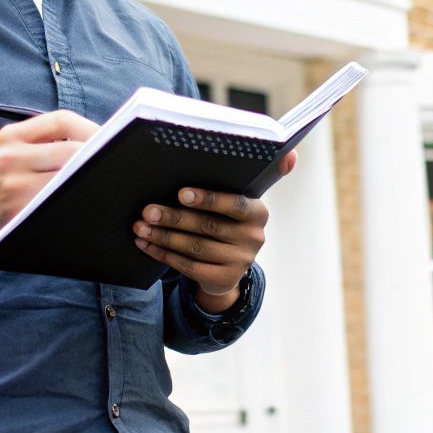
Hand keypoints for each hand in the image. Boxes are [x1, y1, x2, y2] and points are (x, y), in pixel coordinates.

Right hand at [0, 110, 98, 261]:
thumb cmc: (0, 189)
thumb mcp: (11, 157)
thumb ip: (45, 144)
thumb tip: (97, 139)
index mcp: (10, 136)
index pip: (60, 120)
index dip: (90, 127)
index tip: (110, 138)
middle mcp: (9, 154)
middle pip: (70, 148)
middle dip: (97, 155)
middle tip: (118, 163)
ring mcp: (12, 181)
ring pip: (68, 173)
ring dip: (91, 177)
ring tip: (107, 180)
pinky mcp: (17, 206)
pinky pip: (60, 197)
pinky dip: (78, 196)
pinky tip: (88, 198)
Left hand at [136, 150, 297, 308]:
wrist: (228, 267)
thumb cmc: (226, 221)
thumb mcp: (239, 201)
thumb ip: (254, 176)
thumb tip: (292, 153)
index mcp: (258, 213)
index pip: (235, 204)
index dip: (208, 199)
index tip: (181, 193)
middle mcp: (254, 238)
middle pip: (208, 226)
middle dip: (174, 217)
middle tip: (148, 211)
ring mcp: (240, 261)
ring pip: (195, 247)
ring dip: (163, 237)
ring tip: (140, 227)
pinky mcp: (223, 279)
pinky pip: (188, 266)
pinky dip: (163, 254)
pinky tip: (146, 245)